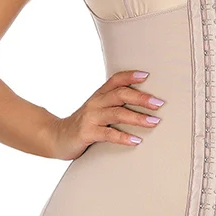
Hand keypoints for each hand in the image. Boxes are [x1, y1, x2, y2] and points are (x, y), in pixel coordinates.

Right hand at [49, 70, 163, 160]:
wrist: (56, 137)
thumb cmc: (83, 124)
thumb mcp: (97, 110)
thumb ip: (115, 105)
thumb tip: (144, 103)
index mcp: (99, 95)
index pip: (115, 80)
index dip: (130, 76)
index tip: (147, 75)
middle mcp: (95, 103)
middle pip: (120, 94)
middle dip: (141, 97)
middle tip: (159, 103)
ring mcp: (90, 118)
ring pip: (117, 113)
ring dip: (137, 118)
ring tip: (154, 122)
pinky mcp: (87, 133)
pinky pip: (108, 134)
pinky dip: (123, 137)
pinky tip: (136, 140)